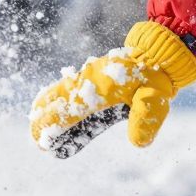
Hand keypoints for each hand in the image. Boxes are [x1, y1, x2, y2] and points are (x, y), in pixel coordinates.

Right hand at [30, 21, 195, 152]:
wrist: (157, 51)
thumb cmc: (156, 76)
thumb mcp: (156, 100)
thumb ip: (145, 119)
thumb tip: (139, 143)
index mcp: (99, 90)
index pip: (67, 111)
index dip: (52, 128)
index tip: (44, 145)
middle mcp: (87, 81)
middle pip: (55, 101)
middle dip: (44, 121)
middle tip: (38, 141)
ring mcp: (87, 76)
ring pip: (59, 94)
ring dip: (49, 111)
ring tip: (40, 131)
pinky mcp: (92, 76)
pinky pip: (68, 89)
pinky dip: (58, 101)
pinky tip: (55, 111)